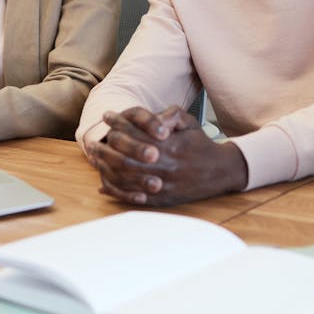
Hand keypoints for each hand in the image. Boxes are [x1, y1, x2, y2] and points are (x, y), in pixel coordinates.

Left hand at [88, 107, 247, 206]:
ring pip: (127, 177)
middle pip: (126, 157)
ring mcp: (162, 184)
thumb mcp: (190, 122)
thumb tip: (152, 116)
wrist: (220, 171)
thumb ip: (171, 115)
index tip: (107, 116)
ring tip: (95, 158)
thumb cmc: (201, 144)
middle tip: (94, 140)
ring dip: (107, 168)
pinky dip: (117, 191)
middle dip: (106, 147)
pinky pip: (134, 196)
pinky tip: (104, 184)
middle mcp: (164, 165)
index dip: (119, 123)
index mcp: (170, 145)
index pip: (136, 133)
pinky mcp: (162, 198)